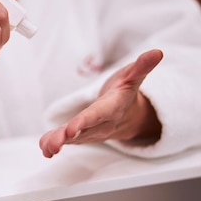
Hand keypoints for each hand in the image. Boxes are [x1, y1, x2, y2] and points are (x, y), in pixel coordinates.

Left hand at [39, 49, 163, 157]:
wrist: (130, 115)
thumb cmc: (125, 92)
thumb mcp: (133, 76)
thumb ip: (142, 66)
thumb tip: (157, 53)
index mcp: (113, 107)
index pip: (98, 115)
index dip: (85, 121)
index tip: (72, 128)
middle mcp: (102, 123)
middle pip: (84, 131)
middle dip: (68, 137)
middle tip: (54, 144)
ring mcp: (92, 132)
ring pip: (75, 139)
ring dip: (58, 143)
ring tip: (46, 147)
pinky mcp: (83, 136)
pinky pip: (68, 141)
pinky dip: (54, 144)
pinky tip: (43, 147)